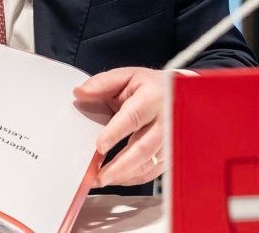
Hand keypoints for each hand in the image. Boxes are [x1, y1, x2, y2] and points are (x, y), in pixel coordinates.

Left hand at [72, 67, 164, 187]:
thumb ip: (102, 84)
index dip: (116, 133)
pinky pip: (153, 171)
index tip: (99, 146)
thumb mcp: (127, 77)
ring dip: (124, 175)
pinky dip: (134, 178)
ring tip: (102, 180)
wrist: (179, 95)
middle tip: (98, 176)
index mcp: (153, 96)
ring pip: (148, 163)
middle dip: (119, 166)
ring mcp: (171, 139)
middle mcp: (166, 119)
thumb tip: (80, 93)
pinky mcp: (171, 153)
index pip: (133, 117)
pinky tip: (118, 178)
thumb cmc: (151, 87)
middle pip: (143, 148)